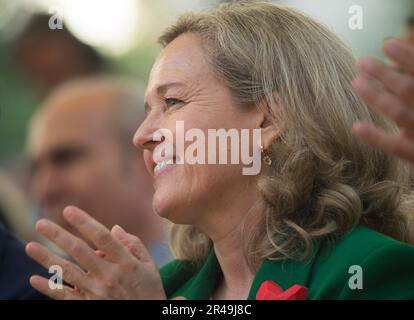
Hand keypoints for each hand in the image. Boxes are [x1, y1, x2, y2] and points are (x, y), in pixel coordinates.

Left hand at [25, 206, 165, 299]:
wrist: (149, 319)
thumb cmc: (150, 291)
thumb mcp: (150, 266)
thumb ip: (134, 245)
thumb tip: (114, 228)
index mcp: (126, 262)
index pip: (102, 237)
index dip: (84, 222)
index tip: (68, 210)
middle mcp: (110, 276)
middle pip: (80, 252)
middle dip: (59, 236)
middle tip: (40, 223)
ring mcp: (98, 293)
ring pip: (68, 272)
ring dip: (47, 259)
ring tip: (30, 246)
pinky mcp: (89, 306)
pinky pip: (66, 297)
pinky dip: (49, 288)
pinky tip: (34, 278)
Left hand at [352, 39, 413, 169]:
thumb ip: (410, 81)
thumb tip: (392, 65)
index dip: (407, 57)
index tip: (386, 43)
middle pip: (410, 89)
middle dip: (386, 75)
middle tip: (361, 61)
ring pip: (401, 114)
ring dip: (377, 97)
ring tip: (356, 83)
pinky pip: (396, 147)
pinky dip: (376, 137)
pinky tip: (356, 127)